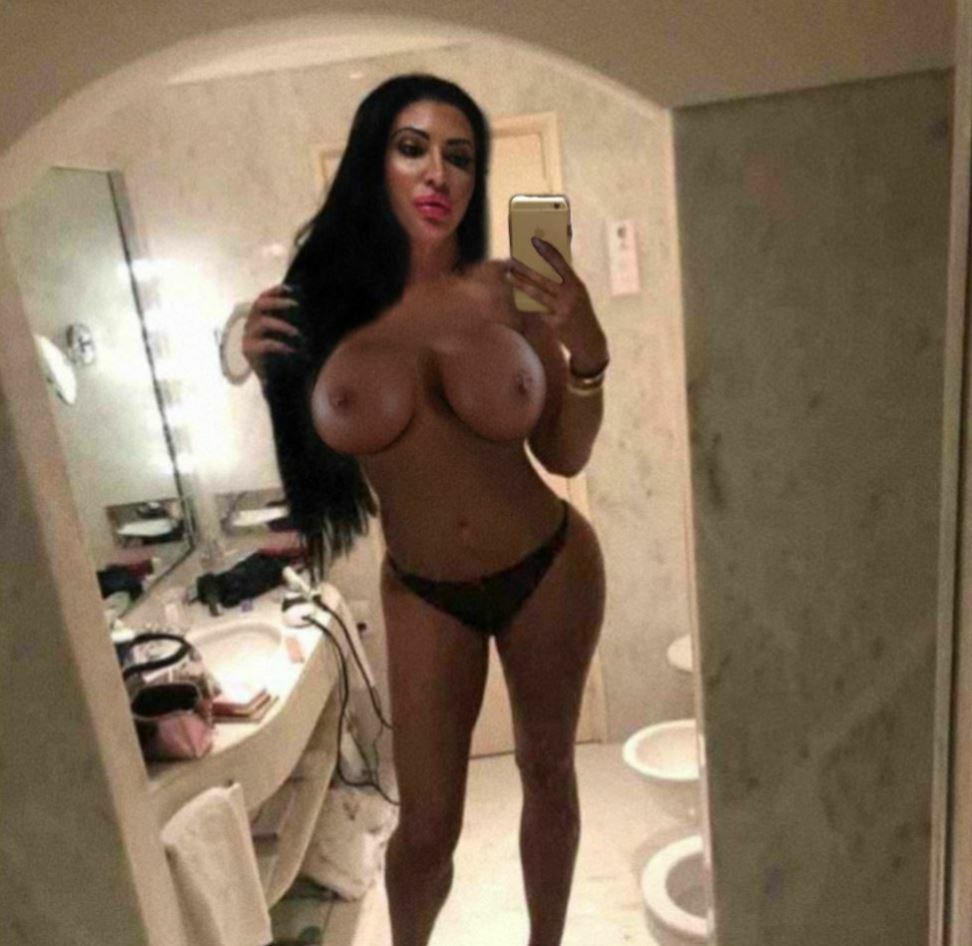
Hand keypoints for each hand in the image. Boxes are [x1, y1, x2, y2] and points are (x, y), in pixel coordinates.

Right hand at [242, 285, 300, 378]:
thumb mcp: (288, 337)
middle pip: (259, 305)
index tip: (290, 289)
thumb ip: (292, 323)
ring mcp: (248, 337)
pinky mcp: (248, 351)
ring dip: (282, 325)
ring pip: (262, 322)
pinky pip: (265, 343)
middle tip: (294, 305)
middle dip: (277, 302)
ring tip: (297, 333)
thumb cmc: (284, 356)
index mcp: (258, 318)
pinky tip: (291, 349)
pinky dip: (280, 345)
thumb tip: (308, 309)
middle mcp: (250, 325)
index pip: (262, 298)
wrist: (275, 381)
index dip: (274, 291)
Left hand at [506, 238, 607, 372]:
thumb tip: (546, 266)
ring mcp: (564, 310)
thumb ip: (566, 282)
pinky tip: (517, 300)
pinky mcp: (557, 324)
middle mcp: (571, 296)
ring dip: (522, 285)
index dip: (548, 251)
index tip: (535, 241)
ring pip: (538, 294)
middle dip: (527, 269)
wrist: (590, 342)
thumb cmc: (580, 315)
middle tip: (513, 260)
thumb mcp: (578, 295)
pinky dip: (529, 306)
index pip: (561, 263)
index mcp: (577, 285)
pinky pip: (538, 312)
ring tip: (510, 277)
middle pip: (545, 279)